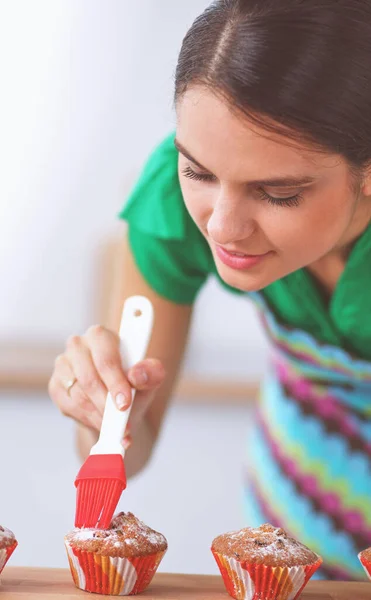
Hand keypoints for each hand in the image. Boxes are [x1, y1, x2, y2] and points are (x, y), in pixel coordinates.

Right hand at [48, 325, 164, 446]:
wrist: (119, 405)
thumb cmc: (134, 385)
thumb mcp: (149, 380)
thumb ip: (151, 373)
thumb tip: (137, 375)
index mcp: (101, 335)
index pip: (105, 358)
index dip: (115, 382)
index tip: (125, 404)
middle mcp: (78, 345)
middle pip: (88, 378)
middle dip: (106, 404)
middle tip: (121, 422)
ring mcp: (63, 364)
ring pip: (77, 395)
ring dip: (98, 415)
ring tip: (117, 427)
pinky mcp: (55, 385)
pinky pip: (68, 406)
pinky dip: (87, 419)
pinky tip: (101, 424)